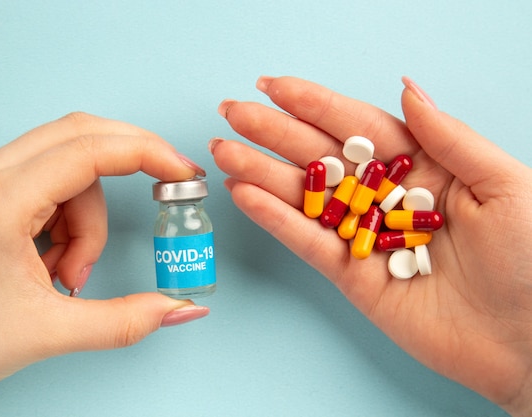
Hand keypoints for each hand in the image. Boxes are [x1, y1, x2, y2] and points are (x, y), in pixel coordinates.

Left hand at [0, 112, 208, 415]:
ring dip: (89, 217)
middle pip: (81, 135)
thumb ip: (128, 319)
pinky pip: (51, 184)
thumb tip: (183, 307)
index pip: (89, 149)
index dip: (148, 153)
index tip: (184, 172)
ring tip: (68, 274)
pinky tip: (53, 262)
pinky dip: (70, 219)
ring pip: (70, 166)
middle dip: (130, 161)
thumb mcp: (52, 332)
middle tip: (165, 188)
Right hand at [210, 76, 531, 414]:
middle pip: (321, 157)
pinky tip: (244, 195)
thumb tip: (407, 88)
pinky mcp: (352, 275)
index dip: (314, 104)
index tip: (274, 87)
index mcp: (422, 166)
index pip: (358, 126)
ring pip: (304, 197)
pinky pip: (307, 242)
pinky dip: (275, 218)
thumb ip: (448, 137)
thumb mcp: (504, 184)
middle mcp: (386, 196)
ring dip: (260, 172)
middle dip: (273, 133)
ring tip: (222, 151)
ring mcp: (365, 236)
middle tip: (230, 114)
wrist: (530, 341)